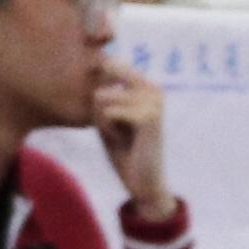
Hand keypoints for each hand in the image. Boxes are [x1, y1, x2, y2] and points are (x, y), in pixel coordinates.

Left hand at [90, 57, 172, 218]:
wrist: (143, 181)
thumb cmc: (124, 149)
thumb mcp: (107, 117)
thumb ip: (101, 94)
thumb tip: (95, 67)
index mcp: (147, 85)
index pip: (108, 67)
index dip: (96, 92)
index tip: (111, 119)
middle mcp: (154, 87)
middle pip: (101, 86)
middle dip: (99, 111)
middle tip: (118, 131)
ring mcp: (153, 100)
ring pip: (102, 99)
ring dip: (104, 122)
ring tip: (124, 136)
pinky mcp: (148, 116)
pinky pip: (107, 113)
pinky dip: (109, 130)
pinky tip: (126, 141)